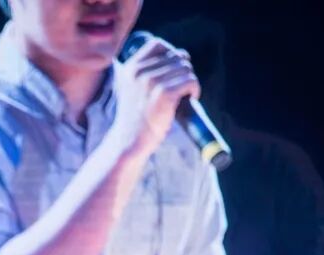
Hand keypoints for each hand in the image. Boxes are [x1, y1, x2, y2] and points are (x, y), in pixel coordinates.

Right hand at [113, 38, 199, 159]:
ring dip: (190, 81)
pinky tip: (189, 99)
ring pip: (185, 68)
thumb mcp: (131, 87)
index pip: (158, 45)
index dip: (171, 54)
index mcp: (130, 68)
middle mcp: (139, 72)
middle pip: (176, 56)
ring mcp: (151, 82)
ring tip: (184, 95)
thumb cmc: (136, 116)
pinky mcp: (164, 94)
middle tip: (180, 88)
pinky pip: (190, 81)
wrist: (129, 140)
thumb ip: (146, 70)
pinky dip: (194, 90)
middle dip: (183, 71)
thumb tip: (181, 55)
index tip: (174, 70)